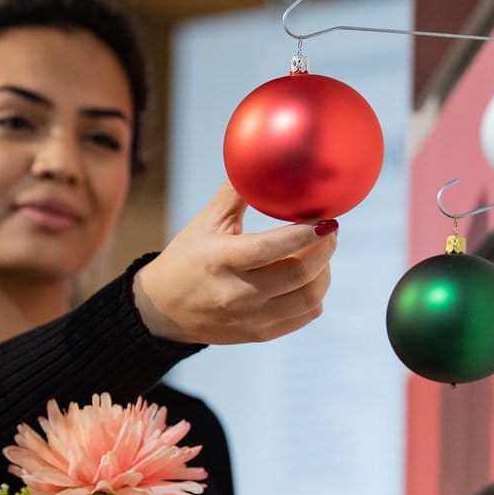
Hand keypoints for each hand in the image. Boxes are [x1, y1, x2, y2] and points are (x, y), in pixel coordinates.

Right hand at [133, 180, 337, 343]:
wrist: (163, 310)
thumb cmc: (186, 258)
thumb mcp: (205, 221)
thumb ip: (236, 192)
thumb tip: (263, 160)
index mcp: (222, 261)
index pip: (273, 247)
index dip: (307, 233)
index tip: (326, 218)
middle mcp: (238, 294)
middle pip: (300, 275)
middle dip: (326, 249)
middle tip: (330, 231)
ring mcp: (251, 318)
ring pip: (309, 298)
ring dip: (324, 272)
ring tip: (319, 253)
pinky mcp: (259, 334)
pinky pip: (305, 316)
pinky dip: (316, 295)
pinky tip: (309, 278)